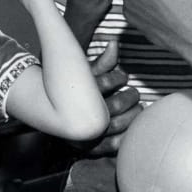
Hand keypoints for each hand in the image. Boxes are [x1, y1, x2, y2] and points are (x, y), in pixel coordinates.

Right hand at [76, 40, 141, 157]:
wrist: (53, 117)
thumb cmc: (76, 91)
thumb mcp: (86, 75)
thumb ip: (102, 62)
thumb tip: (115, 43)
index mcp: (79, 94)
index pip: (103, 84)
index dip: (117, 78)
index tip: (123, 76)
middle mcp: (80, 114)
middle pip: (113, 106)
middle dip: (129, 97)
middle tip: (135, 94)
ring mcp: (84, 133)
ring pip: (115, 126)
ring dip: (133, 116)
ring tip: (138, 108)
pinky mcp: (90, 148)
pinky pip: (112, 146)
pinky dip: (126, 137)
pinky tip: (133, 128)